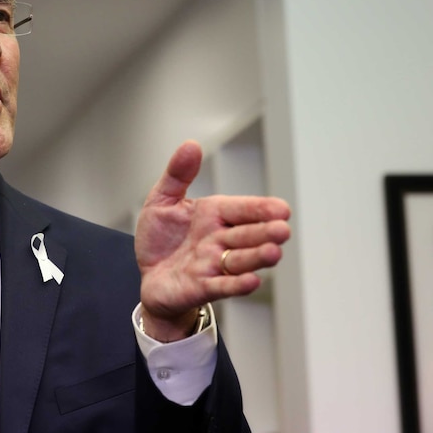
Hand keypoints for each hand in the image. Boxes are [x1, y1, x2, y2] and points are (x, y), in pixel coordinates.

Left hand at [135, 140, 290, 341]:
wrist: (149, 275)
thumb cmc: (161, 238)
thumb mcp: (162, 201)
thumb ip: (177, 175)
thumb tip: (191, 144)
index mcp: (214, 215)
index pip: (243, 209)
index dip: (262, 209)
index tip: (282, 209)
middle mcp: (219, 240)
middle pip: (247, 235)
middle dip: (266, 233)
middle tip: (282, 230)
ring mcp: (213, 265)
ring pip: (240, 261)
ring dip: (256, 258)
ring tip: (273, 253)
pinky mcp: (202, 287)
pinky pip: (222, 286)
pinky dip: (236, 284)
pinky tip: (252, 281)